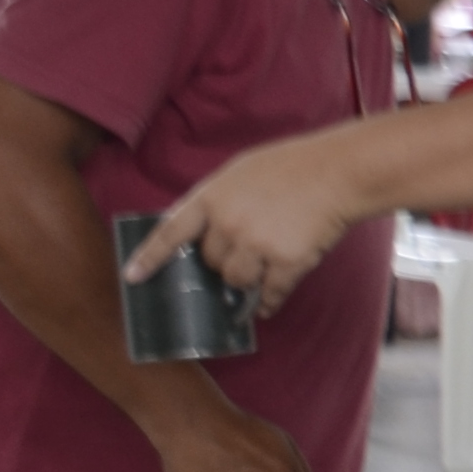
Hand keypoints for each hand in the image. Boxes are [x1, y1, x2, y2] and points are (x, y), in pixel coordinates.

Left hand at [126, 135, 365, 313]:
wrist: (339, 172)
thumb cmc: (294, 167)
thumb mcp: (241, 172)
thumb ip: (217, 201)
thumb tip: (201, 231)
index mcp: (211, 197)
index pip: (171, 232)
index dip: (150, 257)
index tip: (133, 277)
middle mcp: (228, 223)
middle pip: (209, 261)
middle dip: (223, 260)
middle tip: (246, 248)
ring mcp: (256, 244)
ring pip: (235, 279)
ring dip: (246, 277)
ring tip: (265, 264)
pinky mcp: (285, 262)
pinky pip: (269, 293)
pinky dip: (267, 301)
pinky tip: (267, 304)